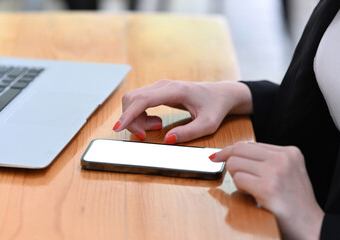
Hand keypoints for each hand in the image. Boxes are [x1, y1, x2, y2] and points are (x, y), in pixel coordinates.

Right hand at [113, 80, 252, 142]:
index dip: (129, 114)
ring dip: (136, 119)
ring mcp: (159, 86)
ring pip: (133, 101)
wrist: (221, 94)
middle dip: (131, 120)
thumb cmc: (215, 108)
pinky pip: (139, 102)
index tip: (118, 128)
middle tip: (146, 135)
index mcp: (175, 90)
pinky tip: (155, 122)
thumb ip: (189, 133)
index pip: (143, 99)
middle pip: (132, 99)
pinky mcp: (157, 91)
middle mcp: (163, 85)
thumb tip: (167, 140)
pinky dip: (140, 116)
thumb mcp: (208, 124)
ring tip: (156, 127)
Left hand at [211, 142, 323, 239]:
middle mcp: (283, 158)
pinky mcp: (267, 187)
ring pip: (234, 163)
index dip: (230, 151)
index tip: (217, 156)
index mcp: (289, 152)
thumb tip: (233, 153)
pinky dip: (240, 189)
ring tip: (251, 189)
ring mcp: (275, 172)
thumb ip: (266, 160)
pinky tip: (254, 196)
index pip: (249, 144)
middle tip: (232, 175)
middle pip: (238, 149)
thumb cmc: (295, 203)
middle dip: (229, 162)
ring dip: (236, 178)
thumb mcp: (287, 172)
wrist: (311, 226)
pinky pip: (238, 179)